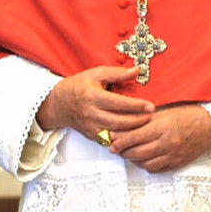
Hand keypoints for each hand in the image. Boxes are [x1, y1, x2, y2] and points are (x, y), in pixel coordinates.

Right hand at [36, 66, 154, 136]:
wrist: (59, 103)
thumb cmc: (79, 85)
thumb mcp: (96, 73)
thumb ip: (117, 73)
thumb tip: (137, 70)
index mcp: (92, 96)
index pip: (118, 103)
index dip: (136, 105)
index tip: (151, 106)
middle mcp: (91, 113)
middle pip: (119, 121)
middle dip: (138, 121)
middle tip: (152, 117)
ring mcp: (90, 127)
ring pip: (115, 134)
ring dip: (133, 132)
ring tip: (146, 125)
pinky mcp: (91, 136)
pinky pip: (110, 141)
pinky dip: (123, 140)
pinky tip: (134, 135)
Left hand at [109, 103, 210, 172]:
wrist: (209, 127)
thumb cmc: (186, 115)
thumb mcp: (164, 112)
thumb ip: (144, 119)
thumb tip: (123, 125)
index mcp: (162, 127)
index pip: (134, 137)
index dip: (119, 142)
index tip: (111, 142)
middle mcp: (166, 143)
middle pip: (137, 152)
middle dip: (123, 151)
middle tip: (116, 148)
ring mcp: (172, 155)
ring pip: (144, 163)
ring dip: (133, 159)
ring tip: (128, 153)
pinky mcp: (176, 164)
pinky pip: (156, 169)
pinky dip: (146, 165)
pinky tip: (143, 158)